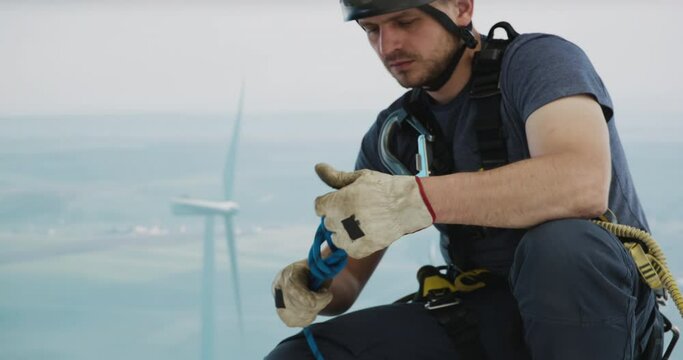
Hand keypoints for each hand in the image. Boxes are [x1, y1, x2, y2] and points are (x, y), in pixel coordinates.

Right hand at [272, 260, 332, 327]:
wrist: (290, 281)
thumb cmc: (305, 271)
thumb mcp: (312, 264)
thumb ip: (322, 264)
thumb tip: (333, 258)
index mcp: (286, 276)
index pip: (294, 290)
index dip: (306, 297)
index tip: (319, 299)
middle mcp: (280, 293)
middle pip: (303, 305)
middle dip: (321, 301)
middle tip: (326, 293)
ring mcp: (281, 308)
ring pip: (305, 315)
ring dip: (318, 307)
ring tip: (318, 297)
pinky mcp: (286, 319)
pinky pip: (304, 321)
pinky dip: (312, 314)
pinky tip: (311, 306)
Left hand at [314, 163, 434, 258]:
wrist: (407, 205)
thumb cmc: (383, 188)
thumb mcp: (359, 178)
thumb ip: (335, 176)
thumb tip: (318, 167)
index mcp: (335, 202)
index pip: (319, 207)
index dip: (331, 203)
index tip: (344, 202)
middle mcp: (338, 221)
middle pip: (328, 222)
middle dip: (339, 216)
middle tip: (359, 211)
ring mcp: (348, 238)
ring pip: (337, 238)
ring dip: (345, 232)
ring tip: (363, 223)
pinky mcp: (359, 250)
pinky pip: (349, 249)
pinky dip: (356, 243)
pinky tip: (368, 232)